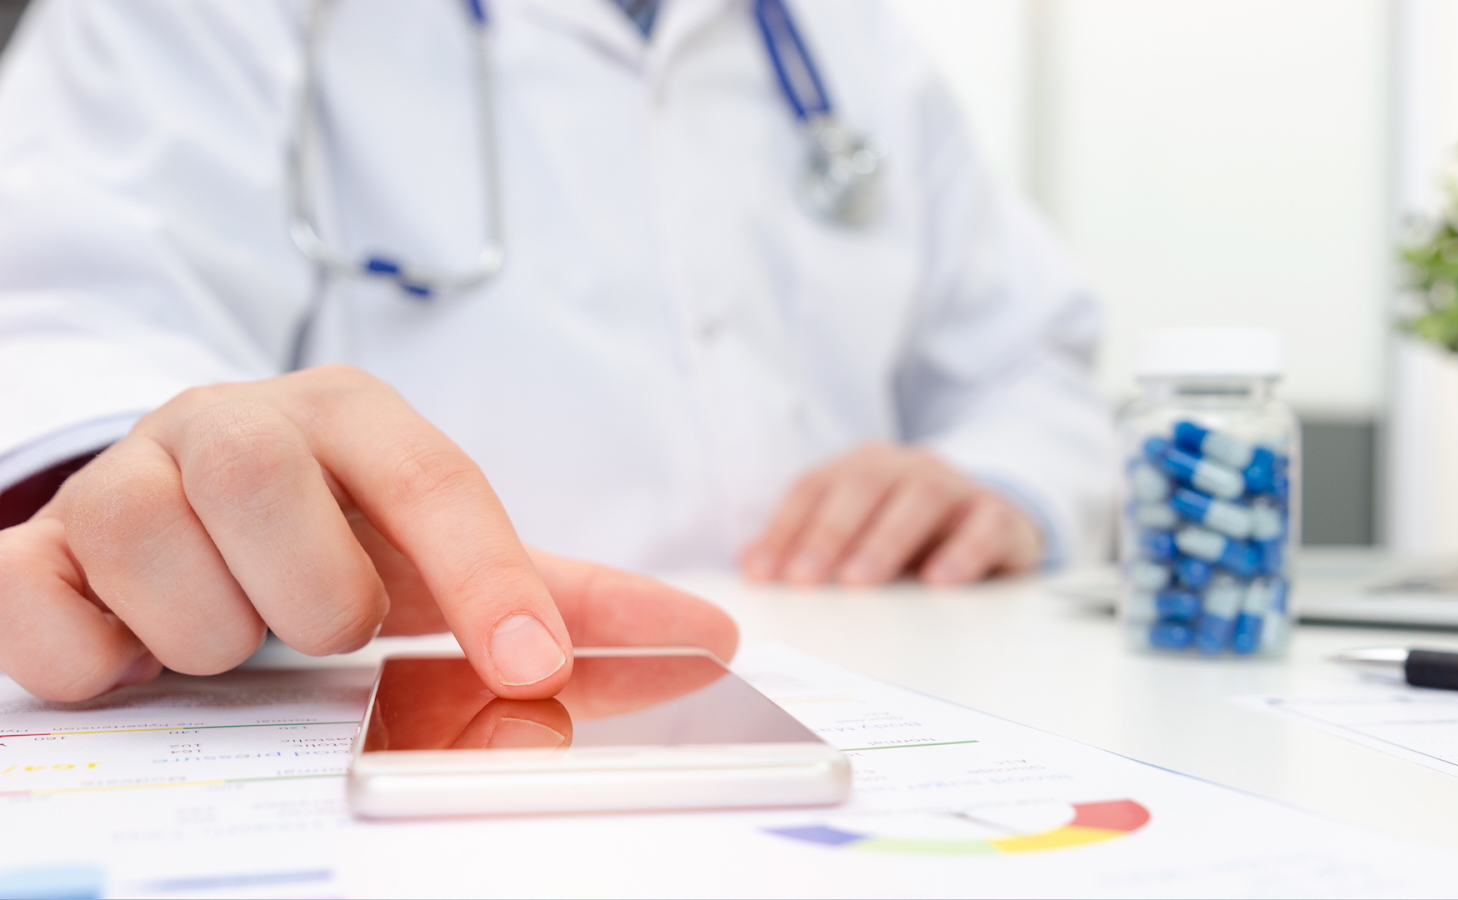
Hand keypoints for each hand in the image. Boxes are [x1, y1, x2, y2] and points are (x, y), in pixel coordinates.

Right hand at [0, 366, 736, 701]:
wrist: (181, 523)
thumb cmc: (335, 542)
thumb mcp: (446, 564)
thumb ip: (569, 602)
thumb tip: (710, 640)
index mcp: (351, 420)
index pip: (431, 480)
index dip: (487, 576)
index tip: (537, 667)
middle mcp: (231, 422)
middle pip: (270, 487)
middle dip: (313, 596)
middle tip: (321, 627)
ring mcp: (123, 480)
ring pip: (162, 554)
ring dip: (216, 635)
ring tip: (232, 633)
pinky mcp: (36, 552)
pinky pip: (47, 612)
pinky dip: (102, 659)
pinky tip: (136, 649)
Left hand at [740, 442, 1041, 586]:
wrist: (994, 520)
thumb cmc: (910, 536)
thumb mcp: (858, 536)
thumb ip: (808, 546)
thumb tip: (749, 566)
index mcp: (863, 468)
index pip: (815, 488)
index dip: (785, 528)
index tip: (762, 572)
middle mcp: (908, 468)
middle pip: (864, 486)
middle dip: (829, 532)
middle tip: (805, 578)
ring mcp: (958, 488)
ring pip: (923, 499)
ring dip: (886, 539)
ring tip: (860, 581)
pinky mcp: (1001, 517)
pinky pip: (986, 525)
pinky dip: (964, 551)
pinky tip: (939, 581)